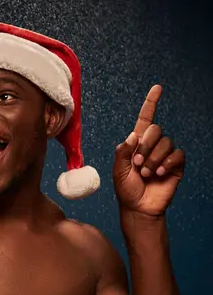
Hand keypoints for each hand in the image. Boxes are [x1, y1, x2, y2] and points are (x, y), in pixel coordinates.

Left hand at [113, 85, 185, 216]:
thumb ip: (123, 151)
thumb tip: (134, 135)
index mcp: (136, 143)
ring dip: (153, 159)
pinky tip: (159, 173)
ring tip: (145, 173)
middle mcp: (152, 146)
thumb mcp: (118, 170)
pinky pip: (177, 155)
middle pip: (155, 130)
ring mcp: (165, 155)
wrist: (138, 207)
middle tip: (137, 164)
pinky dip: (167, 163)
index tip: (157, 88)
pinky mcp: (176, 166)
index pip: (145, 118)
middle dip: (145, 147)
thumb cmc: (126, 189)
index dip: (151, 103)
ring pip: (166, 143)